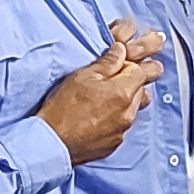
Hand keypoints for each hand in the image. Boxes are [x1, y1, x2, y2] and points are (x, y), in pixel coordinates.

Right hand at [36, 16, 166, 163]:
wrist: (52, 141)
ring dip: (123, 102)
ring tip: (100, 101)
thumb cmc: (63, 108)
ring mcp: (123, 130)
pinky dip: (115, 119)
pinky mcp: (115, 143)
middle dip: (128, 83)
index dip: (127, 66)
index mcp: (123, 92)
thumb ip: (107, 62)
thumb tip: (120, 51)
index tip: (113, 68)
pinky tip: (96, 118)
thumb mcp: (82, 76)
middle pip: (140, 90)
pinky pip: (123, 125)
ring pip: (133, 109)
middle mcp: (128, 113)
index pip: (141, 71)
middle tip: (105, 84)